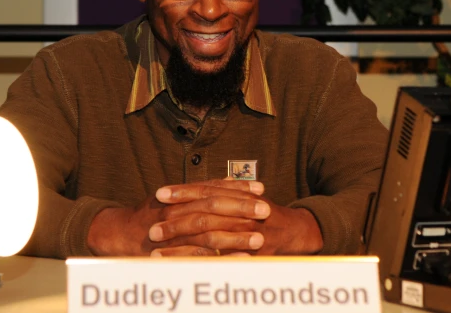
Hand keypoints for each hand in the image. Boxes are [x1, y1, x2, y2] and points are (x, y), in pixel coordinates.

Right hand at [86, 179, 267, 255]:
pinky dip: (221, 255)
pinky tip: (241, 258)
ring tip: (260, 237)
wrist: (117, 233)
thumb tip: (227, 182)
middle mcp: (176, 208)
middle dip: (241, 206)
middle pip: (214, 204)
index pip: (213, 187)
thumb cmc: (149, 216)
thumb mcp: (173, 198)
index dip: (237, 187)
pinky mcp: (170, 251)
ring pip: (208, 229)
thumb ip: (198, 192)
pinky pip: (199, 253)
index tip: (260, 187)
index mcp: (180, 195)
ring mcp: (172, 229)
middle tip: (266, 209)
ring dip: (236, 234)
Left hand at [152, 186, 323, 255]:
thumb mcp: (250, 198)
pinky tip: (177, 268)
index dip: (183, 191)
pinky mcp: (250, 256)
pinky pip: (219, 262)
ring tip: (156, 249)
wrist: (299, 231)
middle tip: (151, 226)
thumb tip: (214, 183)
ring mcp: (247, 235)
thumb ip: (231, 192)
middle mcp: (244, 213)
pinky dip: (196, 264)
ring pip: (208, 239)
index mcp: (239, 197)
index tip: (160, 193)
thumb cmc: (270, 215)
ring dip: (180, 245)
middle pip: (204, 215)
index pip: (207, 191)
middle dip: (176, 220)